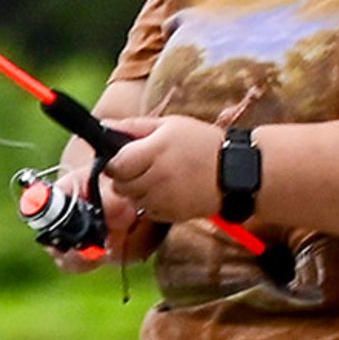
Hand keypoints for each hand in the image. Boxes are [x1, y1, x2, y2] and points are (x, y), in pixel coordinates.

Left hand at [99, 113, 225, 223]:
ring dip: (137, 190)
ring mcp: (164, 198)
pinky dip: (150, 202)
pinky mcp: (170, 214)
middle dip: (124, 176)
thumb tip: (103, 125)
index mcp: (155, 151)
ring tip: (157, 177)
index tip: (124, 157)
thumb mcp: (170, 125)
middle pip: (120, 184)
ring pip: (132, 199)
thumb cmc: (202, 143)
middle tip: (142, 166)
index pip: (115, 164)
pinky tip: (167, 190)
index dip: (115, 162)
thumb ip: (133, 127)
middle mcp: (157, 176)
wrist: (235, 172)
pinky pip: (146, 211)